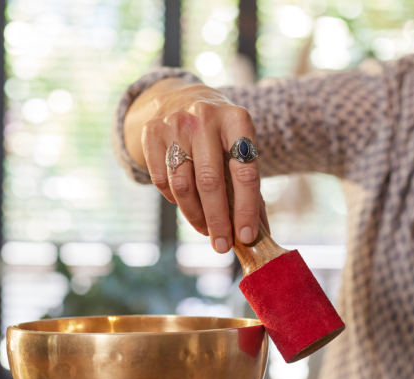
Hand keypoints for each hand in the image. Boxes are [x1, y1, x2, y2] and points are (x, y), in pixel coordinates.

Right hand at [124, 78, 262, 254]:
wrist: (181, 97)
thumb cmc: (220, 133)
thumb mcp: (240, 146)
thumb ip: (250, 186)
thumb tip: (260, 233)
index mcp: (237, 119)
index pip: (244, 171)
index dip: (246, 208)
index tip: (246, 236)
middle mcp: (205, 117)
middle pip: (210, 181)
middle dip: (218, 220)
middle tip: (222, 246)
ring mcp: (175, 123)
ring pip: (183, 184)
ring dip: (194, 216)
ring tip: (205, 230)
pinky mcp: (152, 133)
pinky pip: (162, 181)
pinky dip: (174, 200)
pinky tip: (185, 205)